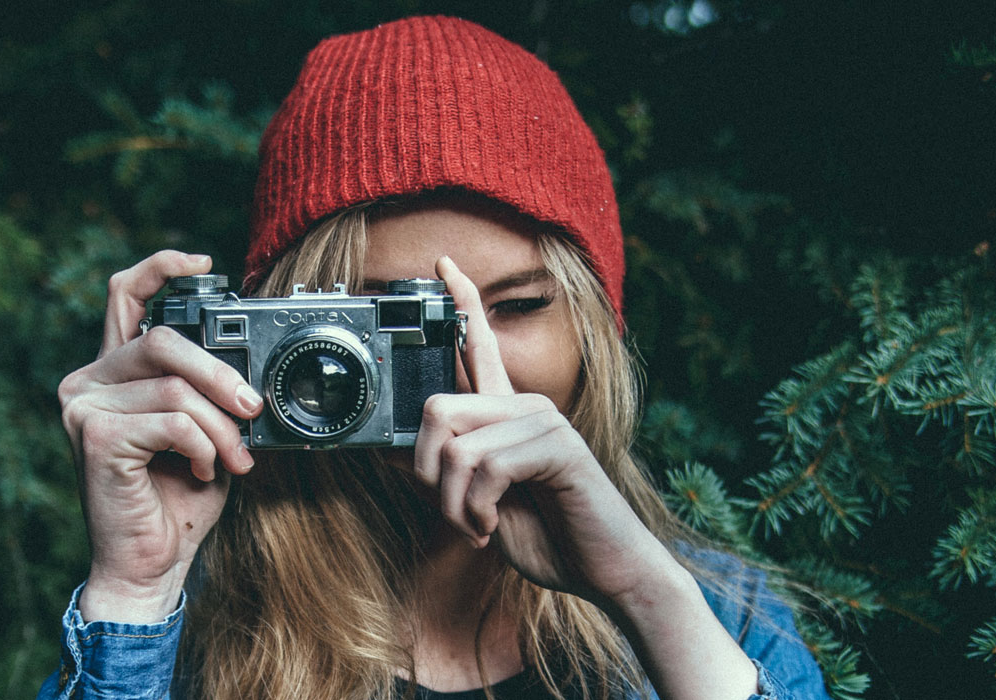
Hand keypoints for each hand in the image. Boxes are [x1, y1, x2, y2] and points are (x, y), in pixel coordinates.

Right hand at [57, 251, 262, 621]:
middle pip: (165, 341)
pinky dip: (203, 447)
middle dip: (223, 375)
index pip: (126, 297)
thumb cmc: (179, 496)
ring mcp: (85, 406)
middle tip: (254, 408)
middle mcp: (90, 380)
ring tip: (234, 458)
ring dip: (221, 426)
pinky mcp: (94, 436)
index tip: (205, 263)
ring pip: (177, 387)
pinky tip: (202, 471)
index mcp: (115, 371)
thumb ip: (209, 391)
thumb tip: (250, 371)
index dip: (162, 268)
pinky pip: (172, 421)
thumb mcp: (205, 430)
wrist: (153, 561)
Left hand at [419, 257, 758, 699]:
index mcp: (508, 414)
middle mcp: (525, 405)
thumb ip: (444, 476)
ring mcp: (543, 421)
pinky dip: (476, 509)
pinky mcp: (557, 446)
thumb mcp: (478, 506)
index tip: (443, 264)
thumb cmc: (549, 536)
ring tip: (480, 528)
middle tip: (452, 513)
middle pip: (436, 406)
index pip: (479, 345)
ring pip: (455, 446)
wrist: (606, 570)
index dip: (461, 301)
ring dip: (453, 505)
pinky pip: (485, 467)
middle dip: (425, 473)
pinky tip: (493, 527)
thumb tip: (390, 454)